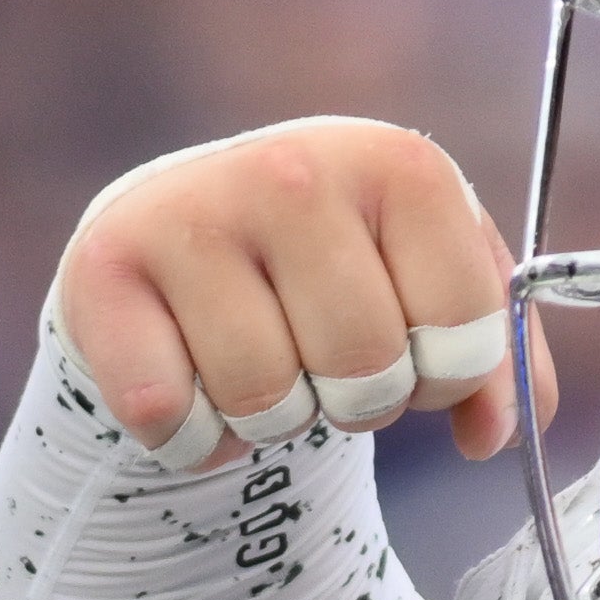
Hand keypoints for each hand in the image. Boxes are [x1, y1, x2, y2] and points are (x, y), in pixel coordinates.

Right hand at [52, 119, 523, 469]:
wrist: (186, 232)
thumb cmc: (331, 268)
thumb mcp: (429, 288)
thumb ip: (497, 363)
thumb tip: (493, 437)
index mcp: (397, 162)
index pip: (465, 331)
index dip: (446, 377)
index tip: (415, 350)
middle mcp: (291, 168)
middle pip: (363, 372)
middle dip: (356, 403)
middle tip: (325, 363)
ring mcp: (190, 211)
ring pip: (263, 401)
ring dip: (269, 421)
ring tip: (257, 364)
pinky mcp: (103, 267)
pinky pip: (169, 415)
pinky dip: (189, 436)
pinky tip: (187, 381)